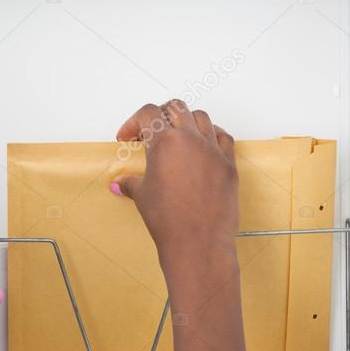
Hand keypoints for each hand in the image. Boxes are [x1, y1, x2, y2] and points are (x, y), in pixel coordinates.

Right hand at [111, 100, 238, 296]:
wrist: (198, 243)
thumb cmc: (169, 221)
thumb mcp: (143, 197)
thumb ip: (131, 182)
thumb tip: (121, 183)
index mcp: (164, 142)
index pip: (147, 114)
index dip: (133, 122)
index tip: (128, 137)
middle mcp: (190, 139)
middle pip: (175, 108)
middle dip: (160, 115)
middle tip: (151, 131)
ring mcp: (213, 149)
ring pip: (201, 117)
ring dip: (186, 121)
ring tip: (178, 136)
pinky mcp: (228, 163)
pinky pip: (223, 136)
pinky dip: (212, 134)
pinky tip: (204, 145)